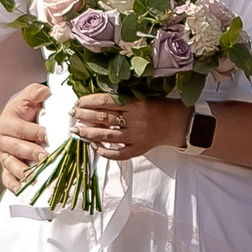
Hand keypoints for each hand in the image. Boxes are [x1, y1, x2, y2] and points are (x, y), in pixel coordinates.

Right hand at [0, 83, 46, 190]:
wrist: (16, 122)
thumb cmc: (25, 111)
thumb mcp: (28, 98)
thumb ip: (35, 93)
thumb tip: (43, 91)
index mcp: (7, 123)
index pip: (21, 129)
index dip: (34, 132)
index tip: (47, 135)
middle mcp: (2, 141)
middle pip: (16, 148)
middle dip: (30, 152)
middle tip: (45, 156)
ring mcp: (4, 156)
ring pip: (11, 165)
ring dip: (23, 172)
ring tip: (36, 177)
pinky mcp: (6, 169)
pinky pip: (7, 179)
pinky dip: (13, 186)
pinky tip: (22, 190)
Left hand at [71, 94, 186, 159]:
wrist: (178, 123)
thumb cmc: (159, 107)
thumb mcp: (141, 98)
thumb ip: (121, 101)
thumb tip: (94, 105)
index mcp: (135, 103)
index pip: (105, 101)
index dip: (88, 101)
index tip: (77, 102)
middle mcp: (135, 120)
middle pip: (103, 118)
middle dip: (84, 116)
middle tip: (73, 114)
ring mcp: (137, 136)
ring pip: (107, 136)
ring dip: (89, 133)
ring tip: (77, 130)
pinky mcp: (139, 149)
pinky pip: (118, 154)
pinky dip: (104, 151)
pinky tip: (95, 146)